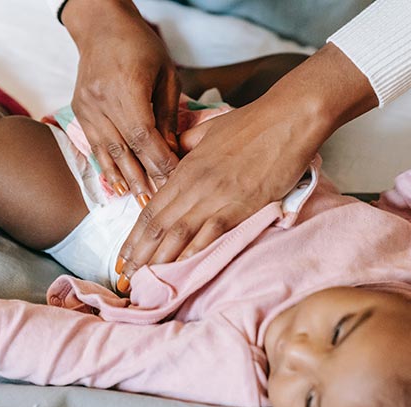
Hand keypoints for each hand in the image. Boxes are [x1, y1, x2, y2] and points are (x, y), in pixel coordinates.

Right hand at [63, 0, 179, 200]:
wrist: (100, 26)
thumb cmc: (141, 47)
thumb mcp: (166, 76)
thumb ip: (168, 115)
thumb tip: (172, 152)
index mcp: (126, 87)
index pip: (144, 136)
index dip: (159, 162)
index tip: (175, 180)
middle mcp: (101, 99)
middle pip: (125, 149)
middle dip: (144, 178)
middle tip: (158, 204)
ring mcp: (86, 106)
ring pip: (108, 151)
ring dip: (125, 180)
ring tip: (139, 203)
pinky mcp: (79, 110)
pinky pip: (94, 145)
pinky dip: (107, 167)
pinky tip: (117, 187)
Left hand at [115, 45, 378, 291]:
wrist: (288, 119)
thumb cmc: (252, 123)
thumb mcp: (208, 131)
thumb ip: (186, 145)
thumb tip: (172, 153)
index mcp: (185, 169)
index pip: (151, 209)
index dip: (134, 236)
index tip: (123, 256)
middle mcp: (194, 185)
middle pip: (158, 226)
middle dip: (138, 255)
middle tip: (124, 278)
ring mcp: (216, 197)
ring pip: (177, 234)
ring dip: (158, 261)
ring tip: (143, 282)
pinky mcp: (240, 206)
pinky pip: (210, 234)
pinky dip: (193, 254)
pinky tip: (180, 271)